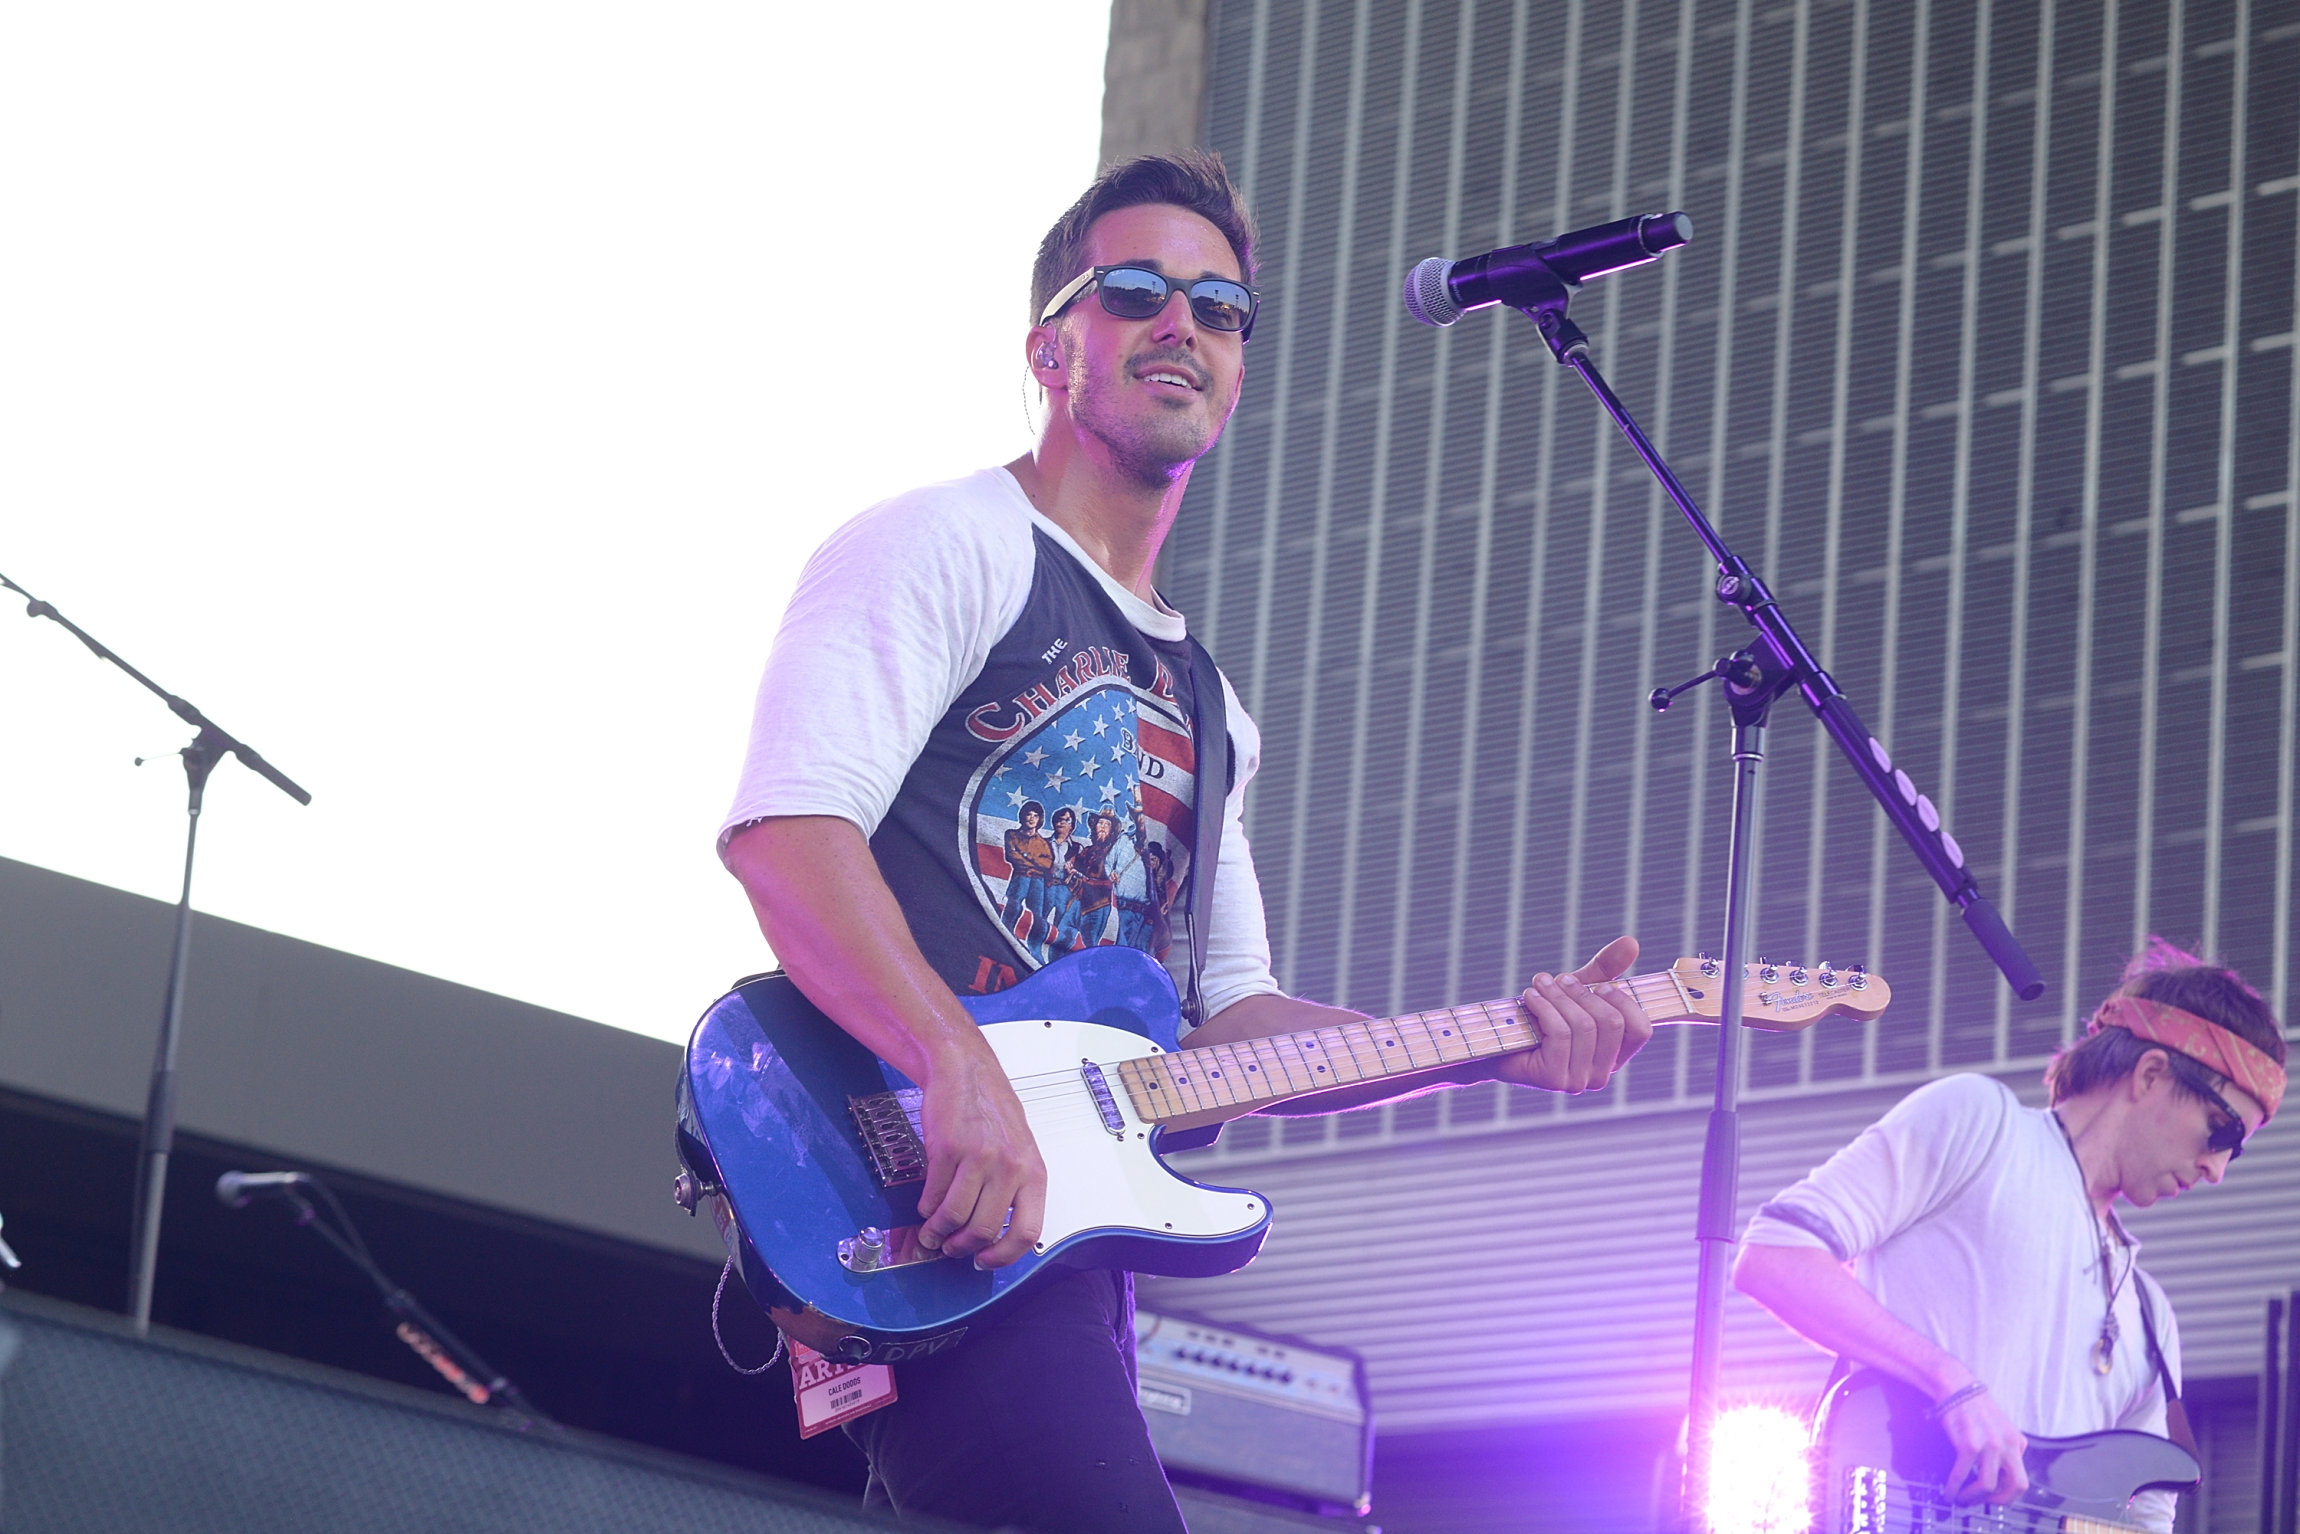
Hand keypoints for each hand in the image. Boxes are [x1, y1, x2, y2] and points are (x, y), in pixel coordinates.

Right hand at [913, 1041, 1046, 1268]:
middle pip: (985, 1230)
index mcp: (1033, 1171)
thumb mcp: (1020, 1150)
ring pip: (955, 1217)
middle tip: (951, 1247)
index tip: (985, 1261)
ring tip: (932, 1232)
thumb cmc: (993, 1111)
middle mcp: (1010, 1166)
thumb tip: (995, 1236)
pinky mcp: (948, 1149)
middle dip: (962, 1247)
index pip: (1027, 1231)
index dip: (1004, 1255)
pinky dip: (927, 1208)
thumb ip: (1014, 1189)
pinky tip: (927, 1205)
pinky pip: (934, 1195)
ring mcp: (979, 1157)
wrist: (965, 1070)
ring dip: (938, 1232)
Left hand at [1493, 935, 1654, 1092]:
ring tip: (1540, 983)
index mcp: (1614, 1056)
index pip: (1641, 1029)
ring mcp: (1579, 1081)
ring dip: (1558, 997)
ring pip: (1583, 1026)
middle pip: (1611, 1023)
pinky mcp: (1554, 1079)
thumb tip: (1631, 941)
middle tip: (1559, 979)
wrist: (1497, 1039)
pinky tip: (1530, 997)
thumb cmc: (1542, 1015)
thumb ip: (1605, 969)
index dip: (1622, 1001)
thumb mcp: (1577, 990)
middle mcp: (1602, 1075)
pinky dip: (1544, 1007)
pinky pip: (1560, 1034)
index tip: (1599, 985)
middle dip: (1583, 993)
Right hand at [1939, 1383, 2028, 1504]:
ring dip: (1972, 1497)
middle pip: (2016, 1487)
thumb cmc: (1973, 1407)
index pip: (2021, 1479)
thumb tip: (1997, 1474)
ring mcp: (1990, 1446)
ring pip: (1988, 1486)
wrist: (1956, 1386)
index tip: (1992, 1496)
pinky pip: (1962, 1475)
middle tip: (1982, 1503)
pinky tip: (1948, 1492)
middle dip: (1998, 1501)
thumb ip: (2004, 1449)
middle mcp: (2008, 1446)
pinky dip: (1954, 1487)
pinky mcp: (1969, 1445)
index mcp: (2018, 1443)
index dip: (2007, 1493)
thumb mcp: (2000, 1428)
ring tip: (1960, 1498)